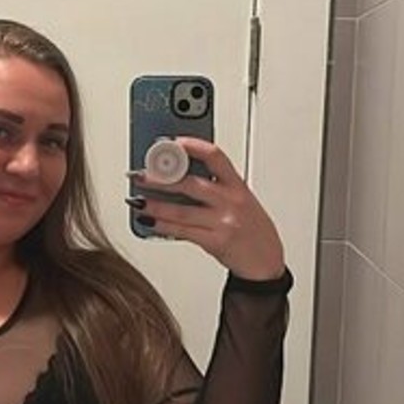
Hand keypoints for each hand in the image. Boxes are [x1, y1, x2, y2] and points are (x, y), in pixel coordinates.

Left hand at [131, 138, 285, 280]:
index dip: (193, 146)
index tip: (173, 142)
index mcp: (237, 186)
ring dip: (155, 204)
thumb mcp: (241, 202)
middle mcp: (231, 201)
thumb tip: (178, 178)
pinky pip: (183, 231)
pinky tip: (150, 221)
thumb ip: (216, 188)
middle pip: (191, 184)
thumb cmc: (251, 230)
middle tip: (141, 174)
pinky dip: (162, 226)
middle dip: (162, 179)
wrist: (266, 262)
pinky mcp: (217, 242)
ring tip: (137, 200)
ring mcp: (224, 221)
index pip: (215, 156)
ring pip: (182, 210)